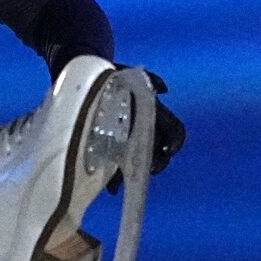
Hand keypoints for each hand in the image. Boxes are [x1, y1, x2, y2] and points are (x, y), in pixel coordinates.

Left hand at [106, 66, 185, 193]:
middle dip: (157, 163)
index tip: (168, 150)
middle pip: (158, 151)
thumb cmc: (109, 75)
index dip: (175, 141)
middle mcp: (143, 128)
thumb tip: (163, 89)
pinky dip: (115, 178)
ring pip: (137, 162)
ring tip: (127, 183)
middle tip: (149, 170)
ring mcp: (127, 138)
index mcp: (152, 113)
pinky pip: (116, 166)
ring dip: (134, 175)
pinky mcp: (109, 146)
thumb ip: (149, 78)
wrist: (84, 79)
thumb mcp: (128, 72)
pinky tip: (109, 187)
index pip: (174, 131)